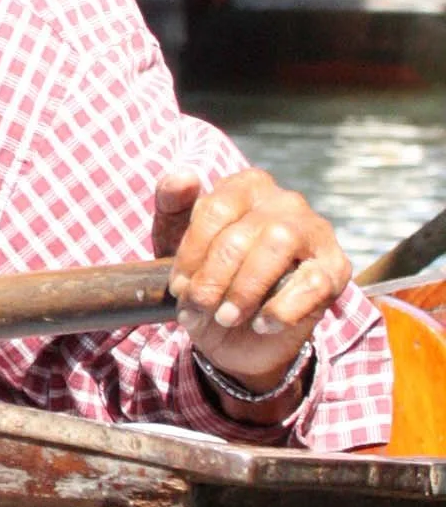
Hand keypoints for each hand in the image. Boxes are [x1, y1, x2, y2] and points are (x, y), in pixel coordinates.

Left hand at [154, 169, 349, 404]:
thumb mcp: (175, 239)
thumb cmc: (207, 274)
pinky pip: (312, 283)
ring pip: (278, 245)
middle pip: (242, 234)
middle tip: (197, 308)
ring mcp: (315, 232)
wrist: (238, 331)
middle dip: (212, 278)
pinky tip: (262, 324)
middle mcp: (285, 201)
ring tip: (225, 317)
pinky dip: (281, 309)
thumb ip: (171, 203)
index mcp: (246, 186)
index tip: (177, 287)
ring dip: (245, 290)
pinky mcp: (336, 267)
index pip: (215, 209)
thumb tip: (184, 176)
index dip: (192, 252)